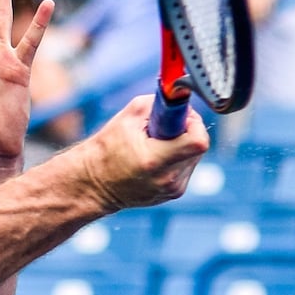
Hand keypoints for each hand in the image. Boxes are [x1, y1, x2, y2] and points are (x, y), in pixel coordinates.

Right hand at [71, 96, 209, 212]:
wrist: (95, 184)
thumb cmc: (107, 149)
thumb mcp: (127, 117)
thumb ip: (157, 103)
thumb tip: (179, 101)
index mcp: (155, 160)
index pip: (199, 141)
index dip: (195, 123)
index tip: (181, 118)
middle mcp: (168, 178)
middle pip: (199, 146)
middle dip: (186, 131)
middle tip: (165, 128)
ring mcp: (173, 189)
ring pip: (195, 156)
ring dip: (182, 144)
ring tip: (157, 145)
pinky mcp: (175, 193)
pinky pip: (187, 167)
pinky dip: (178, 157)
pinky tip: (158, 157)